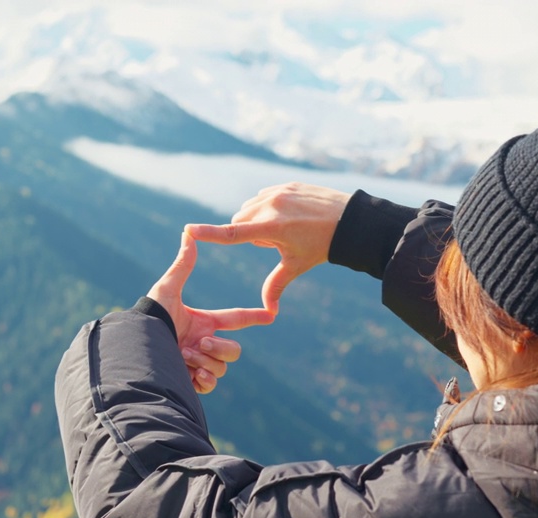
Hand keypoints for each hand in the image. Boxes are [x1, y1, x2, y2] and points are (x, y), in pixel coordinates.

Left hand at [148, 232, 273, 392]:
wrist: (136, 345)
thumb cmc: (150, 315)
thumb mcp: (168, 289)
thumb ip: (183, 265)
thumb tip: (188, 233)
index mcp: (203, 323)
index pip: (235, 319)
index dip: (254, 316)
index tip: (271, 315)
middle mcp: (203, 344)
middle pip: (234, 350)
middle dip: (220, 348)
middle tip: (199, 345)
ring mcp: (197, 363)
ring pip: (222, 367)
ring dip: (205, 361)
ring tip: (184, 356)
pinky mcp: (189, 381)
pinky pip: (210, 384)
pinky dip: (204, 379)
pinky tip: (192, 374)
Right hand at [184, 183, 349, 313]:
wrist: (349, 221)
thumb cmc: (321, 246)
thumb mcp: (296, 265)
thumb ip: (276, 285)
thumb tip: (269, 313)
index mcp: (271, 227)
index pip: (233, 232)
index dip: (209, 233)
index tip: (188, 230)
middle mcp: (270, 205)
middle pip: (239, 220)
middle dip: (249, 233)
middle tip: (274, 242)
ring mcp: (278, 191)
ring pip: (250, 207)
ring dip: (256, 219)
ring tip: (283, 229)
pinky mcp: (285, 184)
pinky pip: (264, 196)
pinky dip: (268, 208)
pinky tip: (289, 216)